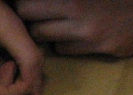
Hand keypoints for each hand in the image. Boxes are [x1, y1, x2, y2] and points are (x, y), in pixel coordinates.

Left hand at [15, 0, 132, 56]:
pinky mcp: (109, 49)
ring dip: (48, 35)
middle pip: (33, 28)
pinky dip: (68, 43)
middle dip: (31, 22)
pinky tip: (78, 32)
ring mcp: (95, 36)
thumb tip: (35, 4)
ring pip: (50, 44)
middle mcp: (83, 16)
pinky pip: (71, 52)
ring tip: (57, 23)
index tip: (23, 5)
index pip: (28, 7)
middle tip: (35, 16)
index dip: (23, 6)